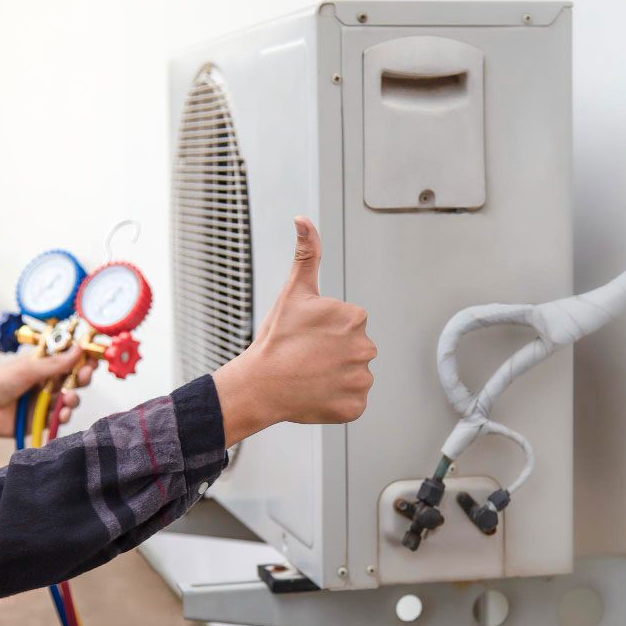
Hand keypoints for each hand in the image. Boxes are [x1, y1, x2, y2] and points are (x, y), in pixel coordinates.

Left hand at [0, 345, 97, 438]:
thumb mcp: (27, 369)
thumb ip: (55, 364)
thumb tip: (79, 349)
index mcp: (42, 366)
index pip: (68, 360)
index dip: (82, 359)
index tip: (93, 357)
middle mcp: (46, 382)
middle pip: (74, 379)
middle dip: (82, 377)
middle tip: (85, 375)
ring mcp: (44, 401)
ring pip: (69, 399)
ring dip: (74, 398)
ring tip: (69, 398)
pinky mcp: (41, 419)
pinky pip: (59, 417)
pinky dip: (64, 416)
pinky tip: (62, 414)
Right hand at [213, 216, 376, 445]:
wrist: (259, 384)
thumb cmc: (275, 338)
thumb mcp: (293, 290)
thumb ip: (307, 253)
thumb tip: (303, 219)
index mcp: (355, 317)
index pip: (349, 324)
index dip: (325, 331)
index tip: (307, 336)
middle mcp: (366, 348)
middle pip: (354, 349)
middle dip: (334, 353)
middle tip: (306, 357)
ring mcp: (362, 380)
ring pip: (353, 375)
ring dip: (335, 376)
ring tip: (309, 375)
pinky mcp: (356, 406)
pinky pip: (352, 401)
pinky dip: (336, 399)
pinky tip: (315, 392)